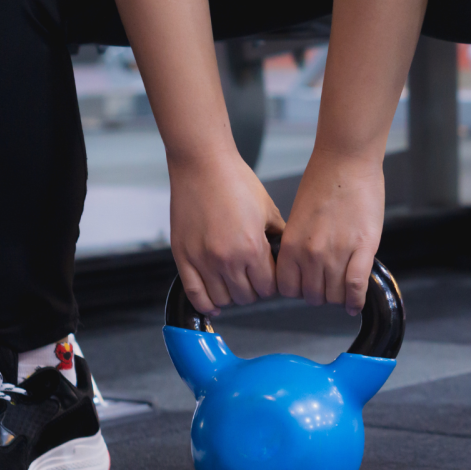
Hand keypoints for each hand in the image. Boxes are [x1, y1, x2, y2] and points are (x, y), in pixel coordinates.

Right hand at [169, 148, 283, 315]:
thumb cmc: (235, 181)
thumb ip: (279, 235)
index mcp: (252, 248)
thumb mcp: (268, 209)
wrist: (203, 165)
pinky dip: (206, 304)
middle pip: (246, 296)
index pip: (269, 287)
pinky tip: (215, 302)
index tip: (270, 276)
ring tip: (235, 281)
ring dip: (232, 295)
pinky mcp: (183, 257)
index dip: (273, 283)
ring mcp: (202, 260)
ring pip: (222, 299)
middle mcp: (227, 259)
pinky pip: (195, 295)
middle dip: (254, 289)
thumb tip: (287, 253)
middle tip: (253, 277)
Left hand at [276, 148, 383, 314]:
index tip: (307, 286)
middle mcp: (311, 253)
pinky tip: (355, 303)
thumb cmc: (323, 181)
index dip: (299, 290)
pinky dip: (356, 300)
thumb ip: (298, 245)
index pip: (288, 289)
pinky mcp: (363, 249)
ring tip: (343, 288)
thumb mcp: (298, 217)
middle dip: (320, 293)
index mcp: (291, 245)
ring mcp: (337, 252)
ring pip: (334, 295)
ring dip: (338, 296)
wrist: (347, 161)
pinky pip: (356, 287)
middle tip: (328, 284)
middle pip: (313, 296)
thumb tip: (303, 268)